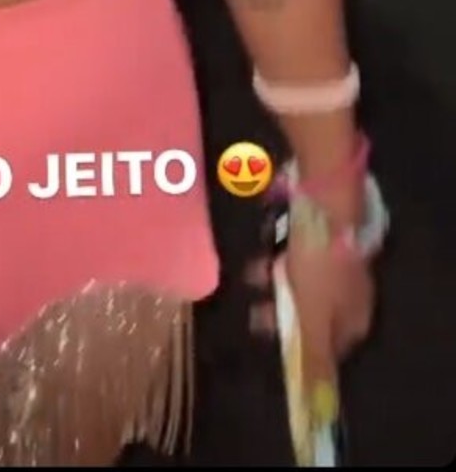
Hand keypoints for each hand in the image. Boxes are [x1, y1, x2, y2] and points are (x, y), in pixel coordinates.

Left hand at [245, 233, 374, 416]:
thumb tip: (318, 401)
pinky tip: (260, 252)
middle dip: (280, 312)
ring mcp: (337, 264)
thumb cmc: (320, 269)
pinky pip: (295, 257)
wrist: (325, 205)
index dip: (302, 350)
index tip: (275, 344)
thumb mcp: (314, 319)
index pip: (331, 349)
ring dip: (273, 282)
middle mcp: (350, 294)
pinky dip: (276, 258)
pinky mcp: (322, 239)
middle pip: (311, 314)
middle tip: (254, 312)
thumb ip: (314, 357)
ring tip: (251, 274)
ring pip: (300, 283)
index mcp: (354, 319)